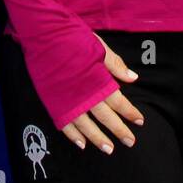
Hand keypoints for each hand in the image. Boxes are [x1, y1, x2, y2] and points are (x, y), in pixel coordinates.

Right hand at [60, 32, 145, 152]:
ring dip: (98, 138)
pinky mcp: (53, 102)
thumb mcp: (98, 45)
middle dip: (119, 130)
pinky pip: (64, 124)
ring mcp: (67, 100)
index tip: (140, 121)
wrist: (43, 32)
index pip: (118, 101)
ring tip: (108, 150)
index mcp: (97, 81)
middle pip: (105, 117)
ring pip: (86, 126)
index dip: (130, 112)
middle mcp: (84, 95)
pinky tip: (81, 143)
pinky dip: (73, 135)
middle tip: (130, 142)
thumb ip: (115, 64)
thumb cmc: (71, 36)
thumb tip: (133, 78)